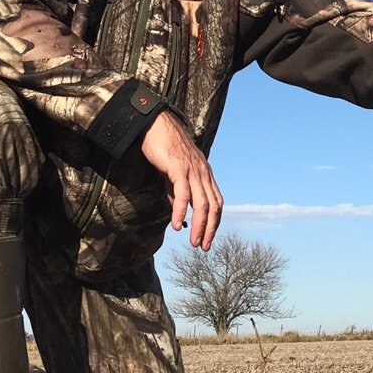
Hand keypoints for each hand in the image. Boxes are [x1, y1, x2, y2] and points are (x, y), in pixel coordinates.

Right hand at [139, 111, 222, 248]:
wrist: (155, 124)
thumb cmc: (164, 147)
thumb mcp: (174, 174)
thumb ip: (178, 193)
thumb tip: (180, 215)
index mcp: (205, 174)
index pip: (216, 203)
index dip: (214, 222)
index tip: (208, 239)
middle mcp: (203, 173)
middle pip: (213, 206)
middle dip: (209, 229)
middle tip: (203, 247)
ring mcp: (192, 170)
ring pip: (201, 203)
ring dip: (199, 225)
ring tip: (193, 242)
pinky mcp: (178, 168)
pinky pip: (183, 194)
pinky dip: (182, 211)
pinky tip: (178, 225)